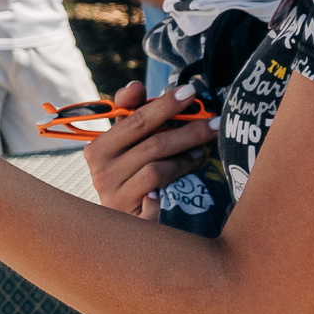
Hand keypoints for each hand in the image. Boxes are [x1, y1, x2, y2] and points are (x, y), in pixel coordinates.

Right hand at [82, 81, 220, 218]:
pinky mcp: (129, 218)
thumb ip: (130, 114)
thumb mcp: (124, 145)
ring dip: (186, 158)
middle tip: (215, 121)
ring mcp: (114, 196)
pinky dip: (167, 192)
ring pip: (157, 170)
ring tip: (203, 151)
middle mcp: (101, 172)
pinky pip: (156, 201)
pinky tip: (183, 181)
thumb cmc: (125, 176)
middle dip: (189, 130)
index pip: (135, 120)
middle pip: (153, 144)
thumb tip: (135, 85)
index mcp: (98, 148)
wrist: (117, 228)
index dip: (163, 104)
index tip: (190, 91)